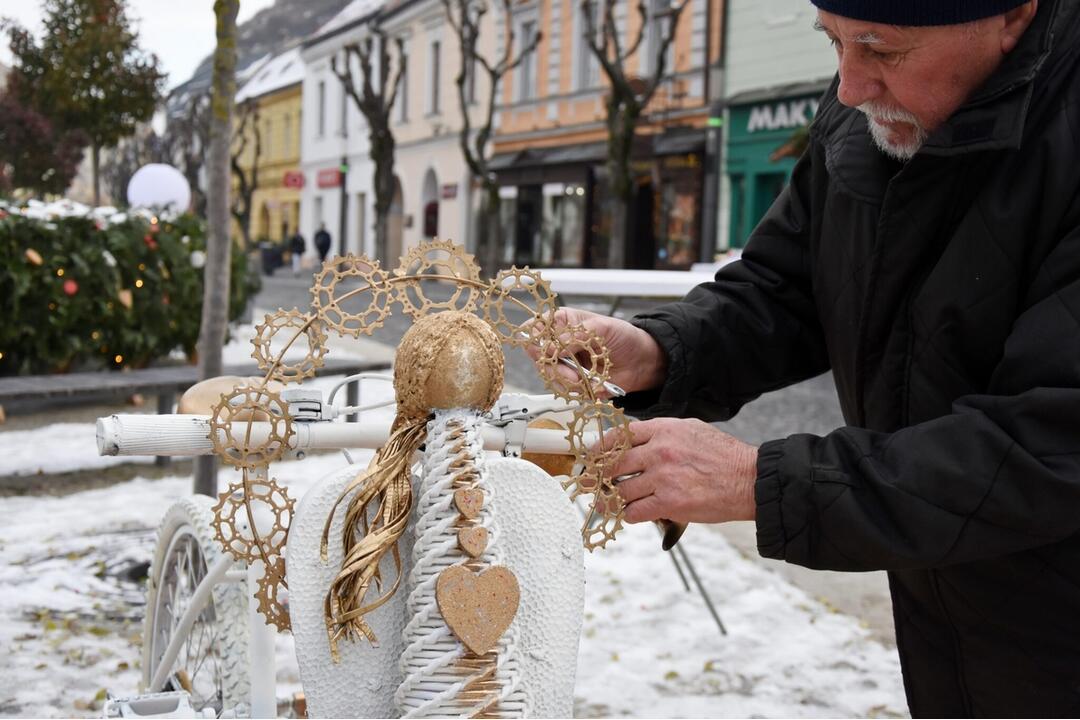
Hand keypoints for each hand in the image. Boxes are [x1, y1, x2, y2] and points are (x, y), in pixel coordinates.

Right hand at [525, 307, 667, 397]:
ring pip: (550, 376)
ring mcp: (566, 364)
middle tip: (571, 373)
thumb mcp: (602, 328)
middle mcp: (560, 344)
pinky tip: (591, 385)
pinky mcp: (574, 381)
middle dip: (553, 368)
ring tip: (584, 380)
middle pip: (538, 357)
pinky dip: (577, 390)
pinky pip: (565, 390)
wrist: (643, 362)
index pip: (535, 328)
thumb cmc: (625, 337)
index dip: (533, 339)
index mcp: (563, 323)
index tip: (544, 349)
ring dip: (565, 382)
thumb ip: (576, 336)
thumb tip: (553, 347)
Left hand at [607, 418, 757, 524]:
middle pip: (614, 464)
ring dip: (613, 499)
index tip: (593, 458)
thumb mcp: (692, 430)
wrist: (749, 479)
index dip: (601, 449)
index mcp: (664, 430)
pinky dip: (629, 515)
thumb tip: (638, 440)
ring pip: (621, 490)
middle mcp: (659, 451)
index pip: (619, 436)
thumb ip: (663, 433)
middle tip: (595, 484)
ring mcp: (662, 477)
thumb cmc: (724, 456)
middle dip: (600, 476)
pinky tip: (631, 514)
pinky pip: (634, 511)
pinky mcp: (669, 502)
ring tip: (610, 502)